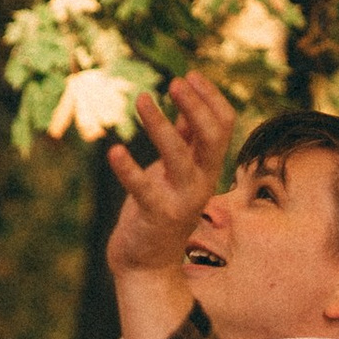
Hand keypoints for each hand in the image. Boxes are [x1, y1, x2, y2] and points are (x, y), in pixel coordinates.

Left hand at [106, 70, 234, 338]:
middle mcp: (201, 182)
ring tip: (140, 99)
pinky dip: (127, 168)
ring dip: (159, 125)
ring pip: (179, 155)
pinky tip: (114, 150)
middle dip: (195, 105)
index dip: (210, 98)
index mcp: (208, 167)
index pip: (224, 125)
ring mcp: (180, 200)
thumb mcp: (176, 172)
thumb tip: (185, 104)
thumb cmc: (160, 211)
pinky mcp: (154, 215)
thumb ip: (185, 140)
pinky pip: (142, 187)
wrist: (147, 264)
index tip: (187, 75)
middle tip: (173, 82)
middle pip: (213, 136)